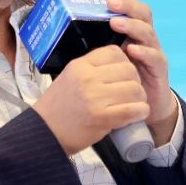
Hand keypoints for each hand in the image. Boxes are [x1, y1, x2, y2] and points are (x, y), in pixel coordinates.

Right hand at [31, 45, 150, 155]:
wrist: (44, 133)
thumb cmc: (58, 107)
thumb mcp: (69, 77)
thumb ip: (90, 69)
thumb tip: (118, 65)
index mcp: (80, 65)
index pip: (114, 52)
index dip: (125, 62)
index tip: (123, 74)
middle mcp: (88, 78)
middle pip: (129, 70)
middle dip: (135, 81)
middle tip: (131, 92)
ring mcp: (96, 98)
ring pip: (135, 89)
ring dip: (140, 98)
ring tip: (134, 104)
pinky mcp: (103, 118)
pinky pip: (134, 109)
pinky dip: (141, 111)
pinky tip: (137, 114)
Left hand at [105, 0, 178, 141]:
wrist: (144, 105)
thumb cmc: (120, 78)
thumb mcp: (106, 56)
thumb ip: (93, 43)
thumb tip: (63, 31)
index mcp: (131, 31)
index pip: (129, 7)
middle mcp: (145, 37)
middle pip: (142, 13)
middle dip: (127, 5)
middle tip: (110, 3)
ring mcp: (153, 52)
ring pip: (148, 32)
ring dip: (131, 25)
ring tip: (116, 22)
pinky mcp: (159, 70)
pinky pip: (154, 57)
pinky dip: (144, 52)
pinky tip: (132, 49)